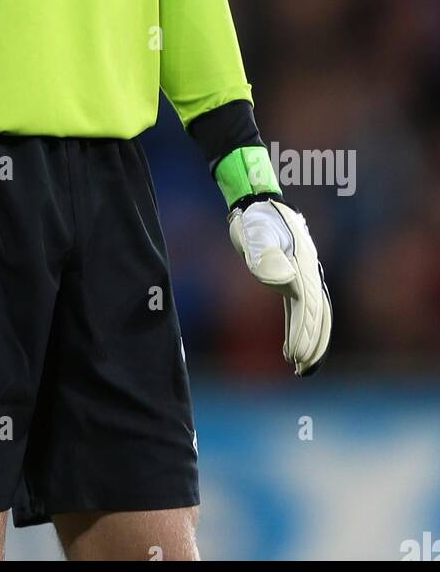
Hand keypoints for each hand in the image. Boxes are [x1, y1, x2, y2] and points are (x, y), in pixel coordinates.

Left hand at [228, 198, 331, 375]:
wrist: (257, 203)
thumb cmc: (254, 219)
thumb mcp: (255, 233)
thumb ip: (267, 255)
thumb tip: (285, 281)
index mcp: (304, 264)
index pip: (307, 306)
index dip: (302, 332)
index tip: (293, 355)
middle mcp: (310, 272)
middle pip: (317, 314)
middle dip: (311, 343)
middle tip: (301, 369)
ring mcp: (305, 275)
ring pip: (315, 314)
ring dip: (312, 340)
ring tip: (301, 366)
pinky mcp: (295, 278)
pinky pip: (304, 309)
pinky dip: (302, 327)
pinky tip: (292, 344)